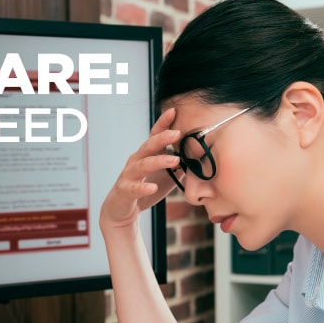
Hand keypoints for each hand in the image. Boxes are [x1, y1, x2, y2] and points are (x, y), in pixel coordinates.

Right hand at [100, 108, 181, 229]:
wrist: (121, 211)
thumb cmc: (145, 189)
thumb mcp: (165, 175)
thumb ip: (179, 165)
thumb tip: (202, 157)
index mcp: (146, 155)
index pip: (154, 136)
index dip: (163, 123)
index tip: (175, 111)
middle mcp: (136, 162)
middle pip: (148, 146)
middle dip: (162, 138)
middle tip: (178, 133)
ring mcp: (128, 176)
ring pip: (141, 165)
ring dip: (158, 161)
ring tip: (174, 160)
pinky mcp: (124, 192)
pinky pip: (133, 189)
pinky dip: (143, 188)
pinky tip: (153, 188)